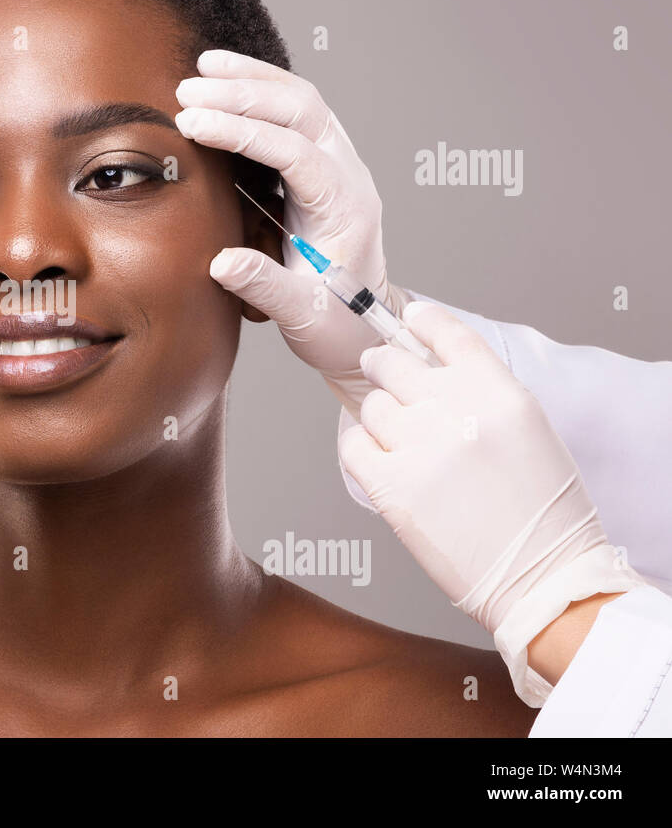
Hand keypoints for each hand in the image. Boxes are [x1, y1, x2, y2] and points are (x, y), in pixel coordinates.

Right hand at [175, 49, 409, 415]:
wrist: (368, 328)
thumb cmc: (339, 326)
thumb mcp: (303, 316)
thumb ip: (265, 287)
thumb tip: (221, 262)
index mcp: (346, 207)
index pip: (293, 150)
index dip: (240, 131)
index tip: (190, 123)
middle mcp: (348, 175)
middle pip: (302, 110)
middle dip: (243, 92)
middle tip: (187, 90)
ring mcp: (337, 166)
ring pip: (301, 101)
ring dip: (253, 80)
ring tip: (203, 66)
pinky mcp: (319, 167)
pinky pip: (294, 115)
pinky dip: (259, 92)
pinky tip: (224, 84)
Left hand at [339, 299, 645, 703]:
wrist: (544, 579)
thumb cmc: (545, 517)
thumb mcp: (529, 434)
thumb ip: (482, 397)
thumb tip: (434, 375)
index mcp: (500, 394)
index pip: (450, 334)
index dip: (423, 321)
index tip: (409, 318)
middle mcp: (458, 412)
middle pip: (394, 363)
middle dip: (383, 366)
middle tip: (378, 371)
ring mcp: (420, 447)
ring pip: (372, 405)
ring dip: (376, 417)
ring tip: (396, 439)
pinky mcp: (391, 486)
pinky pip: (353, 447)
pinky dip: (358, 448)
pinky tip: (375, 460)